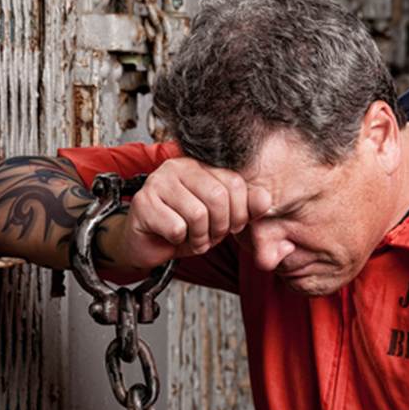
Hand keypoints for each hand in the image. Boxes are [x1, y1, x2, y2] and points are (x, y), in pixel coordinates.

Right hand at [119, 157, 272, 269]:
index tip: (230, 226)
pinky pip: (176, 228)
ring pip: (198, 214)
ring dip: (199, 237)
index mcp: (200, 165)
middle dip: (220, 227)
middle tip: (211, 236)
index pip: (235, 183)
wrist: (146, 244)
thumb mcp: (220, 219)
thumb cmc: (183, 228)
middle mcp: (178, 167)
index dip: (240, 213)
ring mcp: (158, 182)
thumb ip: (244, 207)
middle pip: (218, 197)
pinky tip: (172, 238)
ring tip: (192, 239)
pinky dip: (179, 241)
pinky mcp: (143, 203)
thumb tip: (265, 199)